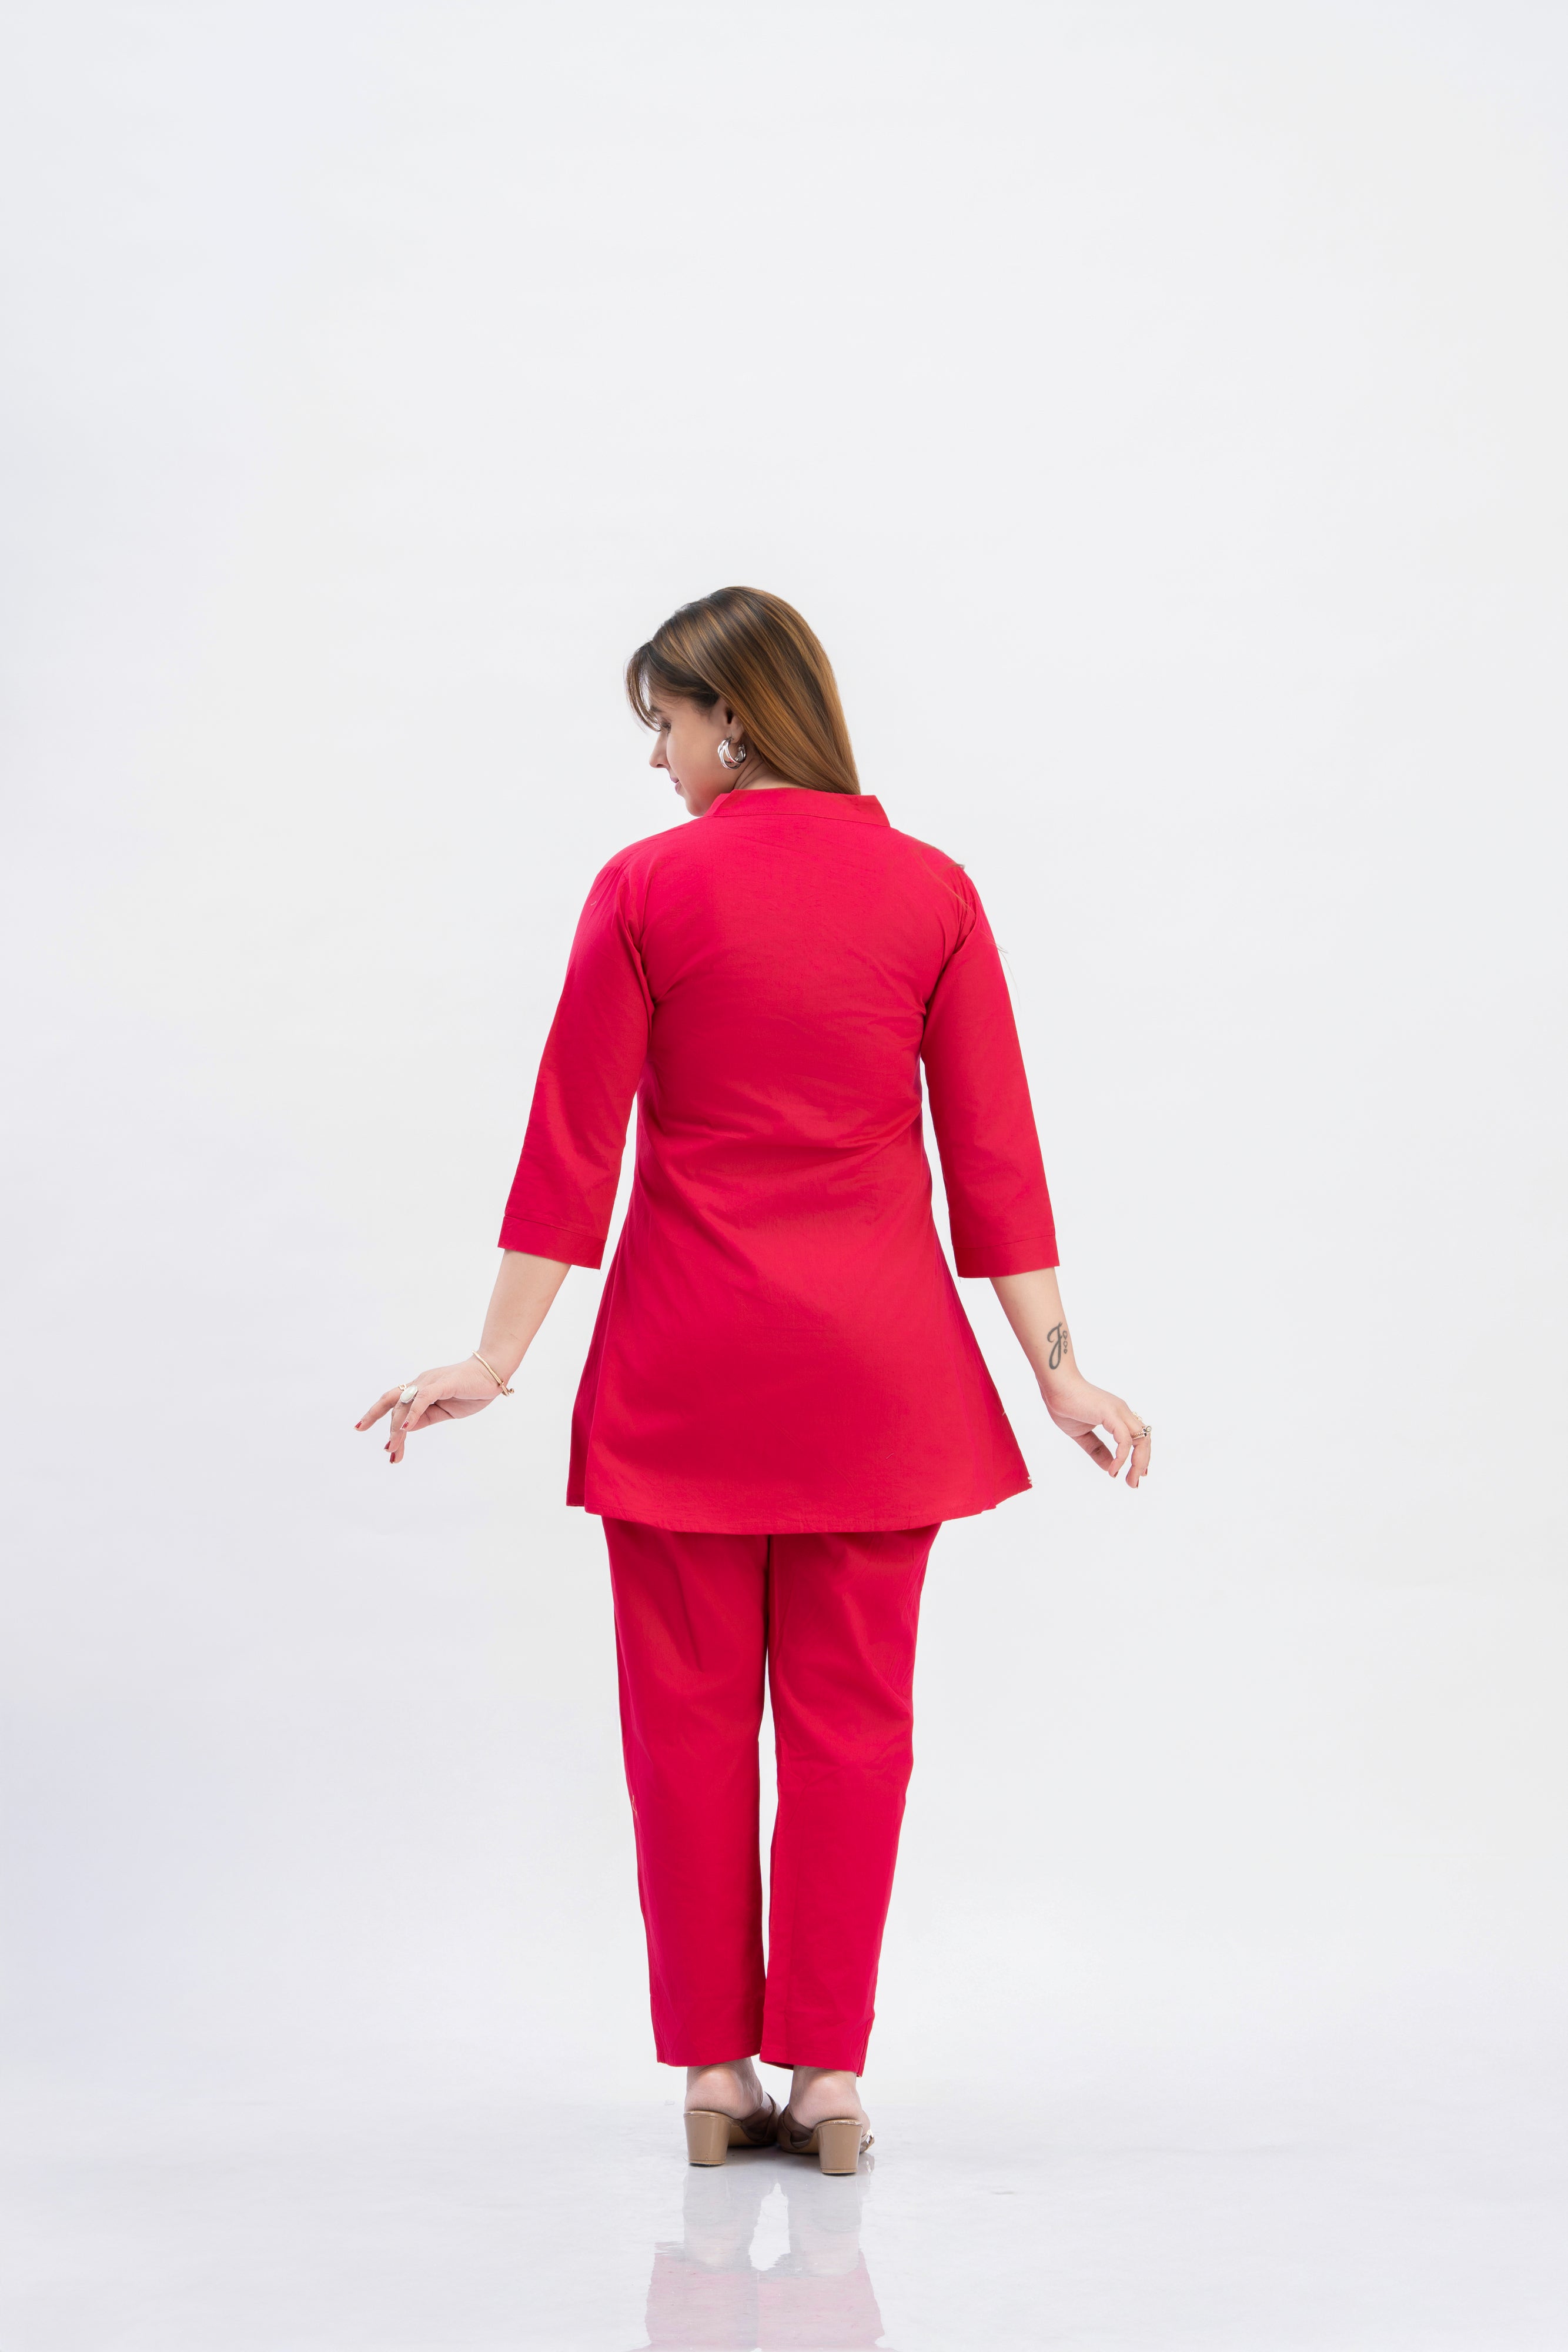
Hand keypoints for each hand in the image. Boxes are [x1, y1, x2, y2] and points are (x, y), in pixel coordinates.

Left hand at [355, 1358, 504, 1463]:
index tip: (360, 1428)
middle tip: (388, 1451)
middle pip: (394, 1405)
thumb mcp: (445, 1412)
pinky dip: (412, 1414)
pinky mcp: (441, 1384)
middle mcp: (420, 1383)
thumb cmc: (471, 1391)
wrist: (493, 1374)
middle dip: (387, 1428)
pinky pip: (422, 1399)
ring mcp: (429, 1382)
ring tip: (393, 1448)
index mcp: (420, 1389)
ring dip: (398, 1429)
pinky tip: (407, 1429)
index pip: (392, 1402)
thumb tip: (407, 1428)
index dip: (374, 1414)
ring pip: (405, 1405)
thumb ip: (426, 1418)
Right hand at [1041, 1375, 1151, 1487]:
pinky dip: (1122, 1456)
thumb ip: (1097, 1450)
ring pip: (1141, 1440)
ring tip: (1129, 1480)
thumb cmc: (1066, 1406)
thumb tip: (1110, 1467)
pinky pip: (1125, 1439)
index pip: (1139, 1438)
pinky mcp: (1111, 1414)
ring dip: (1138, 1463)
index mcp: (1118, 1416)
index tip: (1138, 1474)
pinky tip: (1114, 1469)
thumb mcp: (1083, 1435)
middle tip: (1134, 1483)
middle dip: (1142, 1464)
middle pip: (1145, 1440)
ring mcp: (1119, 1412)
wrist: (1056, 1388)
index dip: (1141, 1456)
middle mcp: (1123, 1412)